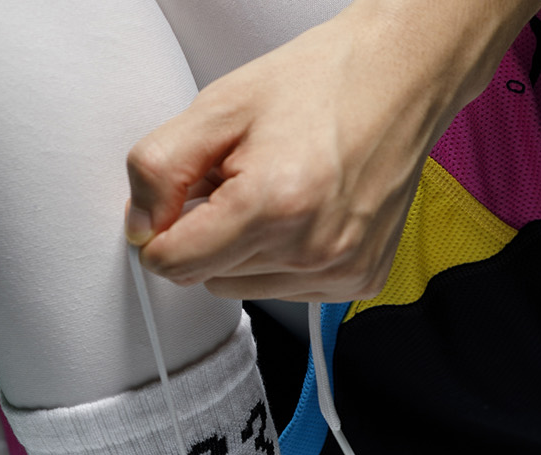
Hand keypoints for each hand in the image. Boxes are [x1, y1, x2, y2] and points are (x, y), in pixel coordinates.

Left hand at [125, 0, 534, 302]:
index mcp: (271, 206)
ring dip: (245, 249)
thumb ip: (160, 168)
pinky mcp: (358, 280)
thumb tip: (139, 228)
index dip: (163, 230)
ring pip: (244, 288)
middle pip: (207, 278)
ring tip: (276, 192)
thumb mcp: (219, 107)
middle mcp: (310, 251)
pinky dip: (283, 258)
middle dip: (209, 233)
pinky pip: (287, 290)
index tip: (180, 199)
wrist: (401, 77)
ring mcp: (339, 271)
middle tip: (240, 180)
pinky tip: (306, 213)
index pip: (174, 264)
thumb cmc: (316, 85)